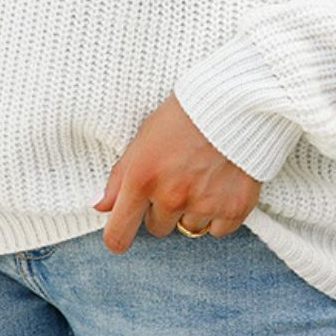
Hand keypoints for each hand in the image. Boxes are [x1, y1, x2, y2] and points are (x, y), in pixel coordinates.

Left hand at [92, 92, 261, 252]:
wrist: (236, 99)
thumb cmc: (185, 113)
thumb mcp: (144, 137)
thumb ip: (120, 176)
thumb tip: (99, 206)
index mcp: (143, 178)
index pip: (118, 235)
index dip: (118, 236)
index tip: (123, 231)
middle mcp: (171, 197)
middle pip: (156, 228)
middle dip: (163, 208)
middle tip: (177, 175)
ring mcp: (203, 205)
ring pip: (188, 228)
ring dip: (192, 210)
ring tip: (202, 175)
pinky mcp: (234, 208)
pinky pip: (218, 230)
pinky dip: (219, 213)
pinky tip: (222, 184)